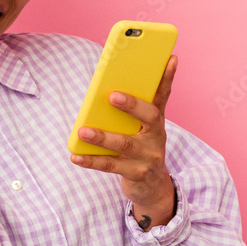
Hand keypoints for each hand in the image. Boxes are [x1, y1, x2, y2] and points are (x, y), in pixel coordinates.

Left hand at [71, 56, 178, 224]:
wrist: (152, 187)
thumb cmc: (140, 149)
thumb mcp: (140, 129)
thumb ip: (129, 111)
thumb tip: (106, 91)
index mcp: (156, 121)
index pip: (164, 94)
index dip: (168, 76)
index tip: (171, 57)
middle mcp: (156, 136)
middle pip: (149, 117)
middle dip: (132, 105)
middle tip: (112, 95)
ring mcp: (148, 156)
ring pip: (125, 144)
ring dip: (103, 137)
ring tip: (83, 131)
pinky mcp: (137, 174)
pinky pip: (111, 166)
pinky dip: (91, 161)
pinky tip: (75, 156)